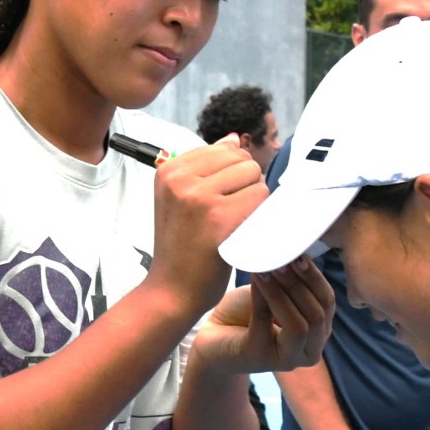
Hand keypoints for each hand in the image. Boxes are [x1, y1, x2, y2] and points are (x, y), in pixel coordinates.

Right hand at [148, 135, 267, 314]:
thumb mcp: (182, 199)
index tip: (218, 202)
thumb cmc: (182, 247)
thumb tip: (234, 138)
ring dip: (254, 199)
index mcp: (169, 170)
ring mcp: (198, 196)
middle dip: (246, 184)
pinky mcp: (219, 217)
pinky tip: (240, 231)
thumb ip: (208, 166)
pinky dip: (258, 214)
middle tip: (229, 215)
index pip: (224, 149)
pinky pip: (259, 196)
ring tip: (234, 223)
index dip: (232, 175)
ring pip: (253, 175)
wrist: (171, 291)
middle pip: (242, 159)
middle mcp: (180, 178)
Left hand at [192, 257, 334, 374]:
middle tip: (284, 258)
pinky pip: (265, 324)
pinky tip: (255, 277)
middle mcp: (309, 351)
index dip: (316, 277)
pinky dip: (261, 298)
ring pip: (299, 326)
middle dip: (301, 283)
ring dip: (283, 292)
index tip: (300, 252)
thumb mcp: (275, 292)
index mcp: (319, 331)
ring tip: (268, 268)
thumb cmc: (247, 312)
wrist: (214, 337)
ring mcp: (287, 359)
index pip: (328, 302)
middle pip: (318, 315)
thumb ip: (291, 279)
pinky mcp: (259, 357)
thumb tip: (297, 248)